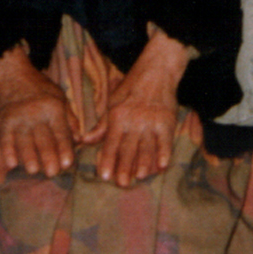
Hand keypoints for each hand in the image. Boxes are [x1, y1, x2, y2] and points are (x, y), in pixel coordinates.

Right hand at [0, 45, 76, 177]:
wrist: (12, 76)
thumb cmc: (40, 90)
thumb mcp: (60, 98)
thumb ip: (69, 119)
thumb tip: (80, 139)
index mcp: (53, 108)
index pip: (61, 132)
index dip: (65, 148)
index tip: (68, 164)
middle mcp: (36, 113)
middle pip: (43, 138)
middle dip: (48, 157)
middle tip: (53, 173)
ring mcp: (18, 118)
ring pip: (24, 141)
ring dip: (28, 156)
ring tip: (33, 170)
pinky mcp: (3, 122)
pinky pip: (5, 139)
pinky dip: (8, 151)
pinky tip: (11, 163)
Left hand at [84, 27, 188, 185]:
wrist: (157, 70)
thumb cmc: (131, 87)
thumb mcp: (112, 103)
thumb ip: (101, 126)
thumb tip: (85, 141)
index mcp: (118, 116)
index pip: (111, 142)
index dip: (108, 159)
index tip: (105, 175)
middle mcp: (134, 120)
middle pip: (129, 148)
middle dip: (125, 167)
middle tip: (122, 183)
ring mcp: (152, 121)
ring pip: (147, 147)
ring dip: (144, 163)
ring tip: (140, 176)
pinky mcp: (167, 121)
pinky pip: (166, 141)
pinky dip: (164, 153)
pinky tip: (162, 165)